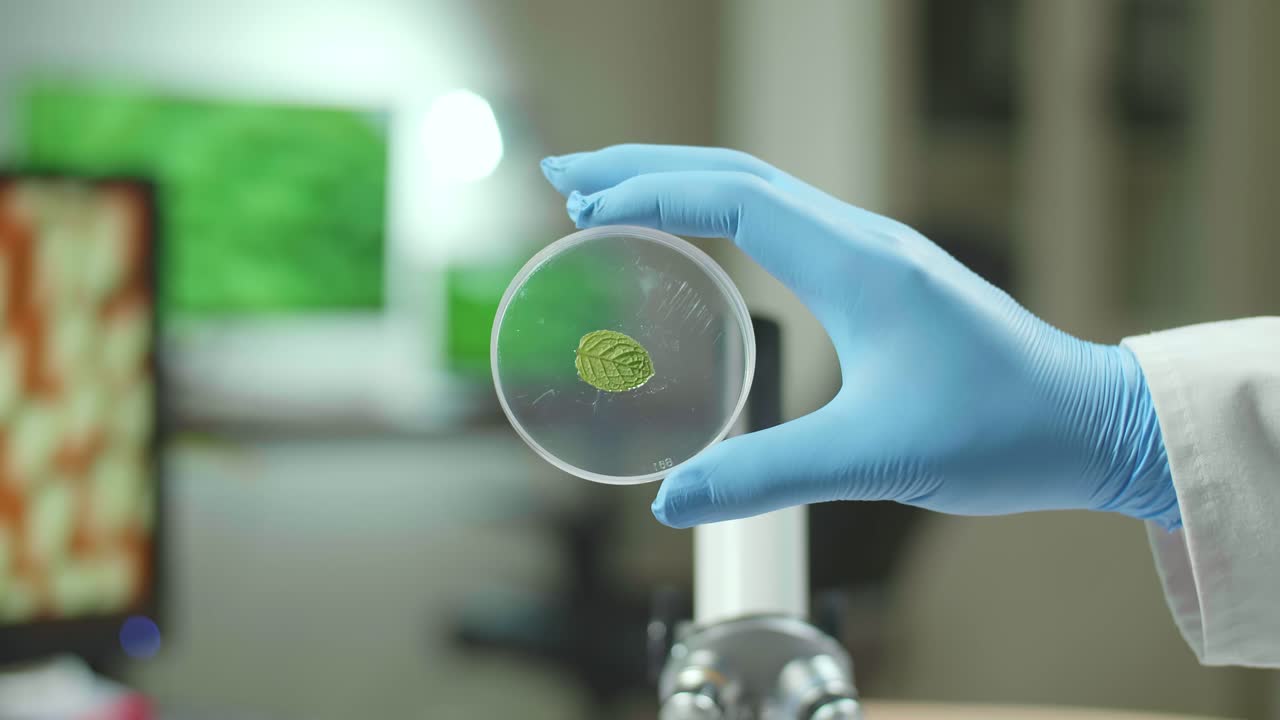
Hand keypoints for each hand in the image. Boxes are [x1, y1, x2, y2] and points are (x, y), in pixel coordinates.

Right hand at [540, 145, 1179, 529]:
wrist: (1093, 424)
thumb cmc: (1002, 431)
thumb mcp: (874, 457)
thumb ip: (766, 476)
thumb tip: (670, 501)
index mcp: (858, 262)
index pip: (735, 198)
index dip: (653, 195)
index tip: (583, 211)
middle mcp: (863, 239)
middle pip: (736, 173)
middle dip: (645, 167)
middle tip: (565, 178)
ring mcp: (875, 252)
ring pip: (761, 190)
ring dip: (682, 182)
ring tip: (609, 194)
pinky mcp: (882, 277)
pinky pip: (785, 220)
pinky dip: (723, 213)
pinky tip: (700, 237)